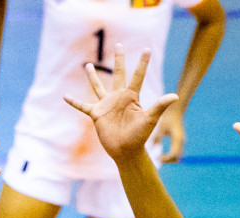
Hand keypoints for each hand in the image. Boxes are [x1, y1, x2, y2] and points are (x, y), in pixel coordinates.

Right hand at [64, 48, 178, 162]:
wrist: (126, 150)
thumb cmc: (140, 136)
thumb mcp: (150, 119)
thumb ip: (160, 106)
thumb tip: (174, 96)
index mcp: (132, 96)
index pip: (138, 75)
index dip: (143, 63)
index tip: (147, 49)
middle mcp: (119, 97)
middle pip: (118, 73)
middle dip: (118, 59)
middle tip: (119, 44)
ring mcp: (107, 105)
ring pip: (98, 87)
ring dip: (93, 76)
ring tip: (88, 66)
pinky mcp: (96, 114)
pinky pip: (82, 107)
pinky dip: (74, 102)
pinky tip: (65, 96)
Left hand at [155, 102, 185, 162]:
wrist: (175, 110)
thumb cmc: (166, 118)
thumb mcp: (159, 128)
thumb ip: (156, 139)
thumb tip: (152, 149)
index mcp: (177, 137)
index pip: (173, 154)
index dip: (166, 159)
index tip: (157, 158)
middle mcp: (181, 141)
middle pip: (177, 157)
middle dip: (168, 161)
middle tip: (157, 160)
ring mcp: (182, 141)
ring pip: (178, 156)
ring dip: (169, 160)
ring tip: (159, 159)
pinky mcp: (180, 142)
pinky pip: (176, 153)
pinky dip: (170, 157)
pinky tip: (161, 157)